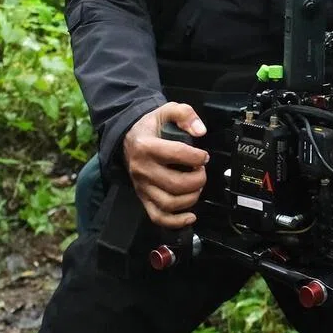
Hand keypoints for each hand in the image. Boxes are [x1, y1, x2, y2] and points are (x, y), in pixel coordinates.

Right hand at [123, 102, 208, 228]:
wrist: (128, 138)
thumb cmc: (152, 126)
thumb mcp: (166, 110)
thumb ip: (185, 114)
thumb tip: (201, 131)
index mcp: (147, 146)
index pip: (175, 154)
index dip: (196, 156)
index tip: (204, 156)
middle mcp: (142, 169)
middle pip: (174, 183)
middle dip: (197, 179)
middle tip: (202, 171)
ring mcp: (142, 186)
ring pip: (168, 203)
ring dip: (190, 198)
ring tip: (198, 186)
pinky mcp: (143, 198)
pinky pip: (157, 216)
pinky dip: (175, 221)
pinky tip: (190, 216)